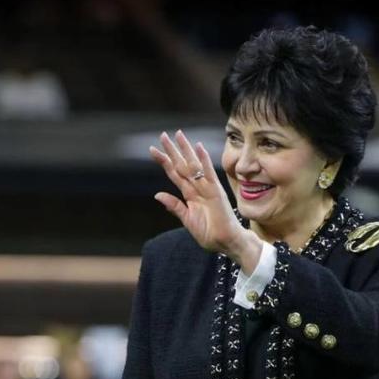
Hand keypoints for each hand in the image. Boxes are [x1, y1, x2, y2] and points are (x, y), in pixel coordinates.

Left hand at [149, 131, 250, 257]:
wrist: (225, 242)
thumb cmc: (209, 233)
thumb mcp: (187, 220)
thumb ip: (175, 206)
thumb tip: (157, 194)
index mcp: (189, 195)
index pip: (174, 174)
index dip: (164, 161)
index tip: (153, 149)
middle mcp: (197, 188)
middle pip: (182, 165)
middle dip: (173, 150)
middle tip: (163, 135)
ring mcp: (207, 188)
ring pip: (194, 165)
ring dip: (186, 150)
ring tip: (178, 135)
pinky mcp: (216, 192)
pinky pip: (209, 174)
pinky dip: (204, 160)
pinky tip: (198, 148)